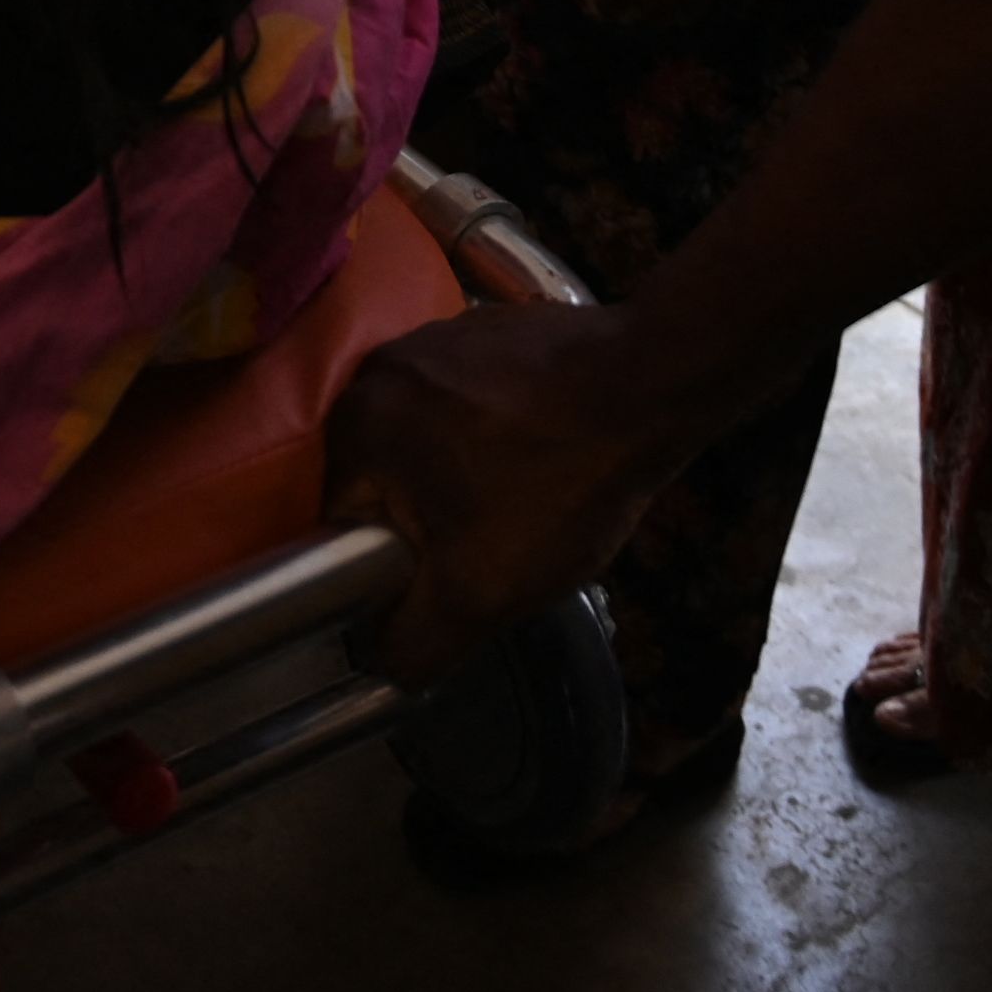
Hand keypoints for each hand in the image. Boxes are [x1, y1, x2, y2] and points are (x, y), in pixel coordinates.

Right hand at [323, 303, 676, 687]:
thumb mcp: (480, 592)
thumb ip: (414, 642)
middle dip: (430, 524)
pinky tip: (539, 453)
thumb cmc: (558, 484)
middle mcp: (377, 369)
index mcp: (355, 425)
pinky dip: (490, 434)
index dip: (388, 570)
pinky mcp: (481, 329)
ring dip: (461, 479)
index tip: (448, 581)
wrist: (651, 384)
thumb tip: (379, 661)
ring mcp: (433, 339)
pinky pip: (464, 405)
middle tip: (492, 546)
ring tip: (522, 498)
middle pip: (384, 483)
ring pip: (426, 445)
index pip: (340, 528)